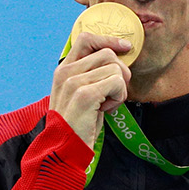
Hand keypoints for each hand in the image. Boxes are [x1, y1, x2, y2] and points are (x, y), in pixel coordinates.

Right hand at [50, 32, 131, 147]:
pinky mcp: (85, 95)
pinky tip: (106, 110)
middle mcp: (66, 73)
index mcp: (63, 70)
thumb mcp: (80, 94)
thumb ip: (91, 75)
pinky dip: (119, 97)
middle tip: (112, 93)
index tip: (125, 47)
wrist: (65, 150)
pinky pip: (117, 82)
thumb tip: (118, 60)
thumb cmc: (78, 124)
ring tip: (106, 104)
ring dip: (119, 88)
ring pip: (115, 68)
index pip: (86, 39)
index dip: (108, 40)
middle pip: (108, 54)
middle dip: (119, 73)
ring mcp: (74, 83)